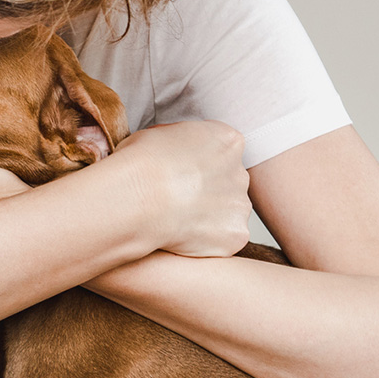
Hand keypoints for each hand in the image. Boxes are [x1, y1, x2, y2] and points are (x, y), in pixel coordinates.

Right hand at [117, 121, 252, 257]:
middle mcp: (240, 173)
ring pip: (227, 214)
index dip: (197, 165)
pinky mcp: (235, 235)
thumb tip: (174, 154)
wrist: (139, 198)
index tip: (178, 174)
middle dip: (206, 193)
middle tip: (175, 201)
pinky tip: (180, 237)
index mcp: (227, 142)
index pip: (221, 152)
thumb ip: (181, 145)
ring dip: (207, 218)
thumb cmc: (142, 165)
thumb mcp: (159, 135)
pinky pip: (222, 241)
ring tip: (174, 220)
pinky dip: (204, 242)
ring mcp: (239, 206)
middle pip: (227, 185)